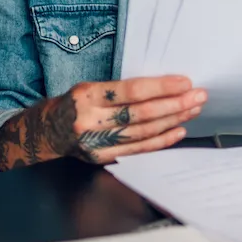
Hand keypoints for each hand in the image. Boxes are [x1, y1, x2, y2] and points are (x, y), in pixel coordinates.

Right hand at [0, 76, 205, 170]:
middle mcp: (91, 120)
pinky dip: (161, 140)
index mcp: (87, 96)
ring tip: (193, 110)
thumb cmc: (72, 106)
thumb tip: (162, 87)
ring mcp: (97, 143)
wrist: (43, 134)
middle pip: (141, 114)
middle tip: (198, 96)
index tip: (184, 82)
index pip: (131, 91)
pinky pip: (138, 149)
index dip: (161, 87)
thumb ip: (118, 91)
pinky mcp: (102, 159)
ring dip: (173, 121)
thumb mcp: (88, 89)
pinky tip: (179, 130)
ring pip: (143, 132)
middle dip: (175, 104)